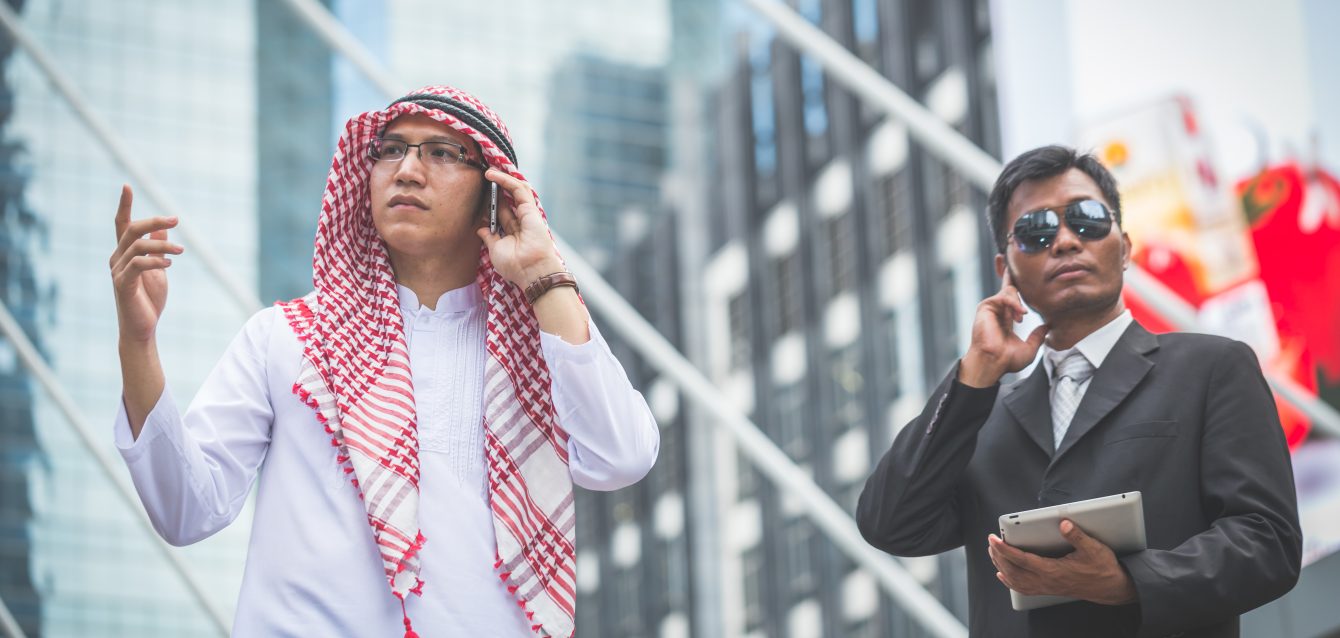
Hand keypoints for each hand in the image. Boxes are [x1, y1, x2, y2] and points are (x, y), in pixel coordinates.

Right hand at [110, 185, 182, 343]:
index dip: (124, 206)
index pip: (122, 225)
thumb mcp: (158, 268)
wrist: (143, 327)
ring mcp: (118, 271)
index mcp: (125, 253)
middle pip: (130, 230)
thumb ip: (157, 248)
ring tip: (181, 252)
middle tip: (175, 219)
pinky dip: (155, 261)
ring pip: (137, 246)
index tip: (127, 186)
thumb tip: (163, 227)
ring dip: (162, 245)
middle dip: (153, 222)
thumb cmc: (149, 299)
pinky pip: (137, 265)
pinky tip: (169, 264)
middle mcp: (117, 259)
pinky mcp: (122, 284)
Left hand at [477, 169, 563, 288]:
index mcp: (513, 232)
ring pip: (515, 190)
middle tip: (484, 177)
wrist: (529, 270)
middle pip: (508, 199)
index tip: (481, 193)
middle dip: (497, 187)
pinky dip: (506, 180)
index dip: (492, 201)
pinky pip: (518, 189)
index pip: (502, 211)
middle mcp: (520, 222)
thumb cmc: (514, 265)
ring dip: (501, 179)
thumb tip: (481, 229)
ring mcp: (526, 214)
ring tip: (487, 172)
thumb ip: (489, 237)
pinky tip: (493, 175)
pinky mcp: (530, 209)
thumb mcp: (495, 249)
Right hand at [959, 269, 1047, 386]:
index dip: (1018, 286)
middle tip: (1009, 254)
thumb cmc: (1007, 360)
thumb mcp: (1029, 348)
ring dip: (1019, 302)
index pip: (1014, 298)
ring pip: (1010, 291)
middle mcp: (998, 310)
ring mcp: (991, 308)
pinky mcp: (986, 307)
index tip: (1023, 274)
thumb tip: (1047, 327)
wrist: (993, 362)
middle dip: (1010, 271)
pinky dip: (1014, 303)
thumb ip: (1037, 336)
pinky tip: (1019, 314)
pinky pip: (1003, 296)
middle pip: (1008, 285)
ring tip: (1021, 317)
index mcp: (1006, 318)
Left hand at [988, 520, 1137, 605]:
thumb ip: (1077, 535)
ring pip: (1016, 581)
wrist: (1111, 587)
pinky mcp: (1049, 589)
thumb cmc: (1102, 567)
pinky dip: (1010, 582)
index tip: (994, 539)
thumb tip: (1064, 523)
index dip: (1006, 549)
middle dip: (999, 556)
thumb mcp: (1093, 548)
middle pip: (1014, 571)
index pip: (1022, 559)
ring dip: (1002, 566)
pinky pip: (1024, 588)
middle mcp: (1047, 581)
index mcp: (1054, 570)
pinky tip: (1003, 575)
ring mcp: (1047, 587)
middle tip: (991, 542)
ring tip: (994, 553)